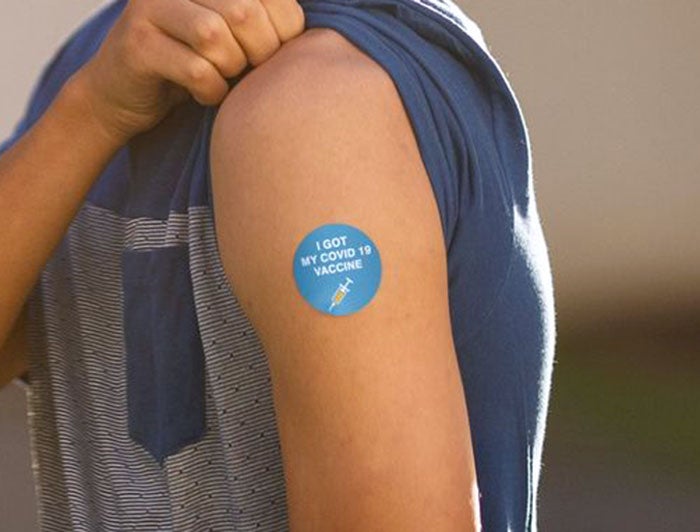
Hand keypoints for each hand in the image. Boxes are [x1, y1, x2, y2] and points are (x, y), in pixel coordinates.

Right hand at [74, 0, 305, 143]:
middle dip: (259, 52)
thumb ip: (261, 24)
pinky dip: (211, 92)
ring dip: (230, 70)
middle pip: (245, 11)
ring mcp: (151, 9)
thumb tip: (309, 39)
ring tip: (224, 78)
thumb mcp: (230, 39)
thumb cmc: (189, 68)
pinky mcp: (137, 45)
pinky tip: (204, 95)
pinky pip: (195, 69)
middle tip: (248, 72)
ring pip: (215, 36)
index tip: (272, 54)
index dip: (286, 29)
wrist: (120, 97)